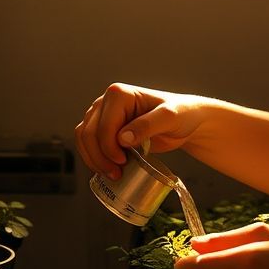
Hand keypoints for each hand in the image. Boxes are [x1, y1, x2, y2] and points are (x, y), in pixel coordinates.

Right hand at [75, 82, 208, 180]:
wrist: (185, 121)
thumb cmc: (180, 115)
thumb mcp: (169, 118)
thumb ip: (147, 125)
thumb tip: (122, 138)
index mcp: (119, 94)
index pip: (104, 126)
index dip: (109, 147)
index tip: (123, 162)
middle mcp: (106, 101)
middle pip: (89, 133)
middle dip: (99, 157)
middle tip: (116, 174)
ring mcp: (103, 114)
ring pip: (83, 138)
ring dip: (93, 159)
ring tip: (112, 174)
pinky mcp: (104, 128)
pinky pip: (88, 143)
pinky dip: (93, 158)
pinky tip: (106, 169)